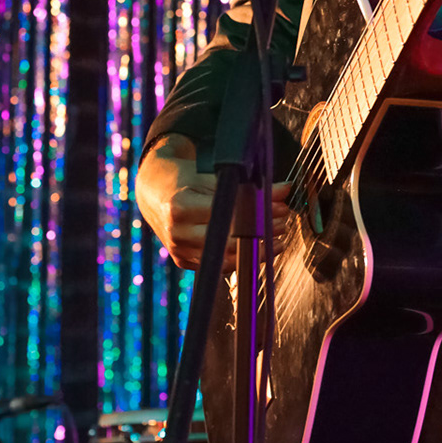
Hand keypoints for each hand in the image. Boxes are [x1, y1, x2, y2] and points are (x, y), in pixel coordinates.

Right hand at [134, 133, 293, 270]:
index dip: (257, 214)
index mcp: (180, 207)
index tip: (280, 209)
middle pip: (229, 240)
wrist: (155, 192)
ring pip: (226, 258)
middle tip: (284, 221)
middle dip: (262, 232)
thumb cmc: (187, 180)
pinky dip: (241, 258)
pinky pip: (218, 265)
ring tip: (278, 235)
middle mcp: (176, 233)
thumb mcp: (214, 177)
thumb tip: (286, 189)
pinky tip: (261, 248)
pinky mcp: (183, 261)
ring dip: (257, 248)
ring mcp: (178, 251)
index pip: (227, 216)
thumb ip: (250, 186)